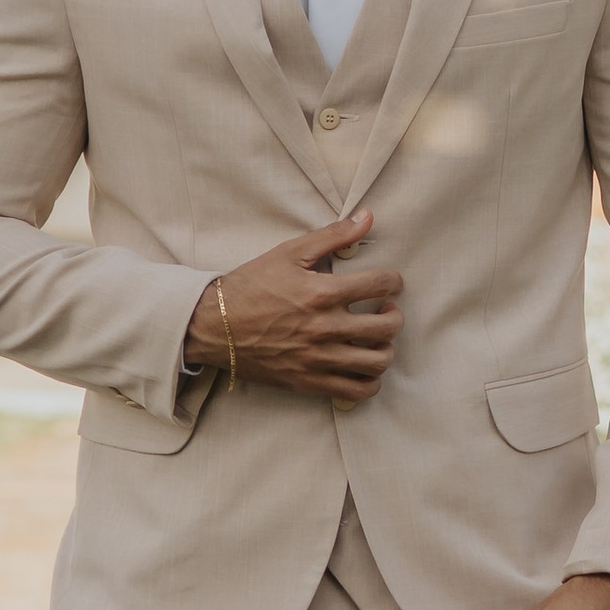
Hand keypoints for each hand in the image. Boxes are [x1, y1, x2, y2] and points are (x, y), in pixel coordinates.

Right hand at [186, 210, 401, 403]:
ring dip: (386, 348)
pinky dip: (370, 381)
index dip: (393, 281)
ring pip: (377, 362)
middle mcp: (324, 328)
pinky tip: (364, 367)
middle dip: (394, 314)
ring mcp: (318, 358)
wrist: (214, 325)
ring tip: (377, 338)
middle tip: (385, 309)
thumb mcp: (289, 253)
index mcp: (321, 293)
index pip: (381, 285)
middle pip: (386, 326)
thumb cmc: (251, 285)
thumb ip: (333, 236)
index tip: (389, 282)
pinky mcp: (309, 381)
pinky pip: (356, 391)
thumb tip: (368, 217)